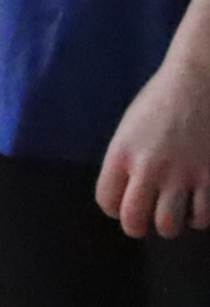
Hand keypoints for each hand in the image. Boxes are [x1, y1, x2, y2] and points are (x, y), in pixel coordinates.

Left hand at [100, 53, 209, 238]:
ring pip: (170, 225)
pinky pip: (204, 216)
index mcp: (122, 153)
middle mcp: (149, 168)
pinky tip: (199, 205)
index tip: (124, 204)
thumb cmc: (163, 100)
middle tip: (147, 220)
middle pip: (134, 221)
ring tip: (175, 214)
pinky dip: (201, 217)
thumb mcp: (131, 128)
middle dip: (138, 227)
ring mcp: (182, 174)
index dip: (115, 208)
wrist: (201, 80)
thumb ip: (127, 160)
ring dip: (171, 225)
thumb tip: (128, 190)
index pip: (107, 201)